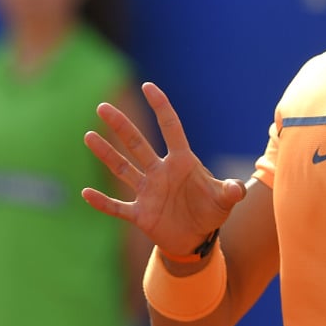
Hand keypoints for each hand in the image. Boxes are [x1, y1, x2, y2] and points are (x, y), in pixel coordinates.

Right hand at [81, 81, 245, 255]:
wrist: (196, 238)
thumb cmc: (210, 212)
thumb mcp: (223, 200)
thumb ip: (230, 191)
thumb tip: (239, 189)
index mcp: (181, 162)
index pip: (170, 128)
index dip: (161, 108)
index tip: (148, 87)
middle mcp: (160, 172)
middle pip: (137, 144)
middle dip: (121, 126)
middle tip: (102, 107)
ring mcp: (148, 192)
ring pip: (123, 169)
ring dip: (106, 154)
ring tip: (89, 136)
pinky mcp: (140, 214)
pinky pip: (117, 206)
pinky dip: (103, 202)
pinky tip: (86, 193)